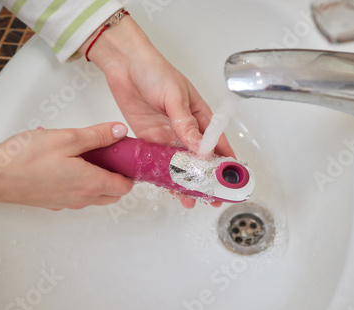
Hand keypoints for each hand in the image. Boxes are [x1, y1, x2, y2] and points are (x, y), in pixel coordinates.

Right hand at [0, 122, 132, 209]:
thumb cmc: (25, 158)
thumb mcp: (67, 138)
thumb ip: (97, 136)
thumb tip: (119, 132)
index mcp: (91, 184)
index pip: (125, 186)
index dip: (130, 171)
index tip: (127, 156)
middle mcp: (82, 199)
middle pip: (113, 193)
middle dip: (117, 176)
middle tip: (110, 154)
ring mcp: (67, 203)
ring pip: (95, 195)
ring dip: (98, 178)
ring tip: (86, 155)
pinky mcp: (53, 203)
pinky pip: (77, 195)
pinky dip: (81, 182)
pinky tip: (66, 163)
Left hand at [80, 16, 234, 207]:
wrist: (125, 65)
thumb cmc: (155, 72)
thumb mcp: (175, 97)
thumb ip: (186, 124)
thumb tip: (200, 148)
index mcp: (199, 115)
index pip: (216, 141)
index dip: (224, 160)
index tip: (229, 177)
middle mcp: (185, 129)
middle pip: (199, 158)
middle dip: (205, 177)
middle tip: (211, 197)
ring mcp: (167, 136)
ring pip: (179, 164)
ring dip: (184, 181)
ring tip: (190, 200)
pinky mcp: (149, 140)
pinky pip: (159, 161)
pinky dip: (163, 174)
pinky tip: (168, 187)